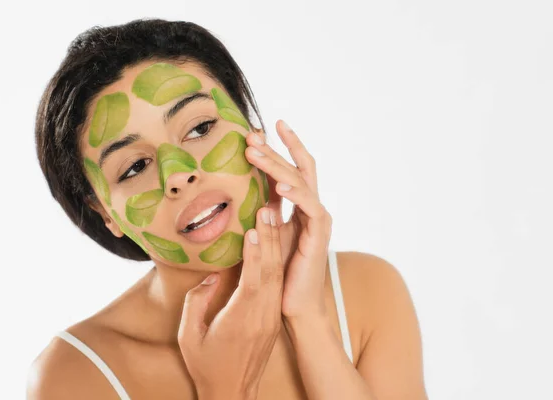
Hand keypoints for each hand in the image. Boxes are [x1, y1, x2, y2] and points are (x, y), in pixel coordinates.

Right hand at [177, 207, 283, 399]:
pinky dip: (277, 261)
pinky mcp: (272, 319)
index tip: (254, 226)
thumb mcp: (189, 336)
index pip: (252, 280)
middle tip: (268, 208)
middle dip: (270, 238)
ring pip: (277, 276)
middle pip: (270, 272)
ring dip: (277, 246)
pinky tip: (275, 244)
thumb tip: (211, 275)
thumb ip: (197, 302)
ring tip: (275, 218)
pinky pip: (277, 285)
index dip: (255, 253)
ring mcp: (270, 318)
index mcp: (240, 320)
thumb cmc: (206, 366)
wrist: (233, 394)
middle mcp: (261, 316)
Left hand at [245, 120, 331, 319]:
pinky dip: (296, 194)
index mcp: (301, 205)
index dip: (281, 146)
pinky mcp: (320, 234)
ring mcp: (318, 218)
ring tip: (253, 151)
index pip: (293, 167)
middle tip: (251, 134)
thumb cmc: (280, 270)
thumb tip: (245, 191)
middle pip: (298, 167)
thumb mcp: (269, 232)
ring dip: (276, 165)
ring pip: (301, 181)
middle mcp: (312, 207)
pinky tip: (280, 185)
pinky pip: (310, 207)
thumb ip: (264, 210)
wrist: (295, 303)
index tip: (264, 127)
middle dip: (275, 149)